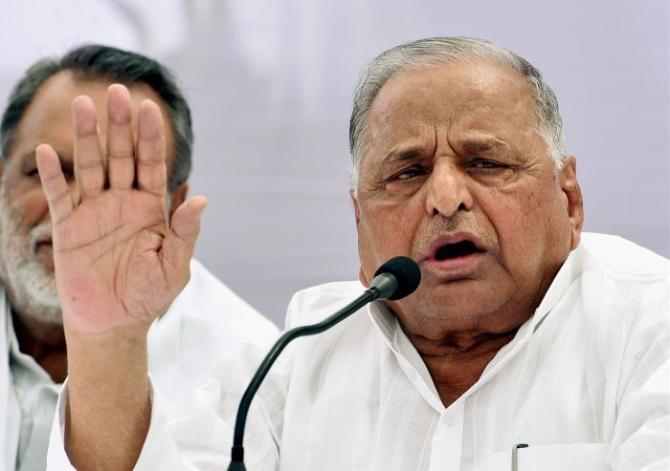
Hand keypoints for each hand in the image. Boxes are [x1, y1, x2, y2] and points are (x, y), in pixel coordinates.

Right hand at [36, 84, 206, 335]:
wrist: (114, 322)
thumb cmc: (148, 293)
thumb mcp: (174, 264)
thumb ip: (184, 231)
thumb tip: (200, 198)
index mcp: (152, 208)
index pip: (153, 165)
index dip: (152, 138)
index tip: (151, 109)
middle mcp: (124, 201)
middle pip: (121, 156)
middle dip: (120, 126)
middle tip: (118, 91)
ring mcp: (95, 211)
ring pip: (91, 166)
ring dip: (87, 137)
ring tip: (84, 104)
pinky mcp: (69, 226)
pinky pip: (60, 195)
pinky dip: (54, 175)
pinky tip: (50, 151)